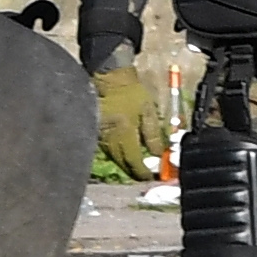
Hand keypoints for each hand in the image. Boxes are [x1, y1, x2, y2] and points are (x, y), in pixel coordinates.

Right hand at [90, 61, 160, 178]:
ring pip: (114, 159)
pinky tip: (125, 155)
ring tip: (137, 168)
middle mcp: (111, 139)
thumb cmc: (132, 94)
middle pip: (123, 164)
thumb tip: (159, 155)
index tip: (152, 177)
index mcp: (125, 134)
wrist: (110, 79)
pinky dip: (118, 157)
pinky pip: (108, 151)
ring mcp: (101, 137)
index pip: (134, 162)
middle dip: (134, 172)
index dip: (143, 173)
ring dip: (126, 166)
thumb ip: (153, 135)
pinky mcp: (96, 134)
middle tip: (145, 176)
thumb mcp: (149, 112)